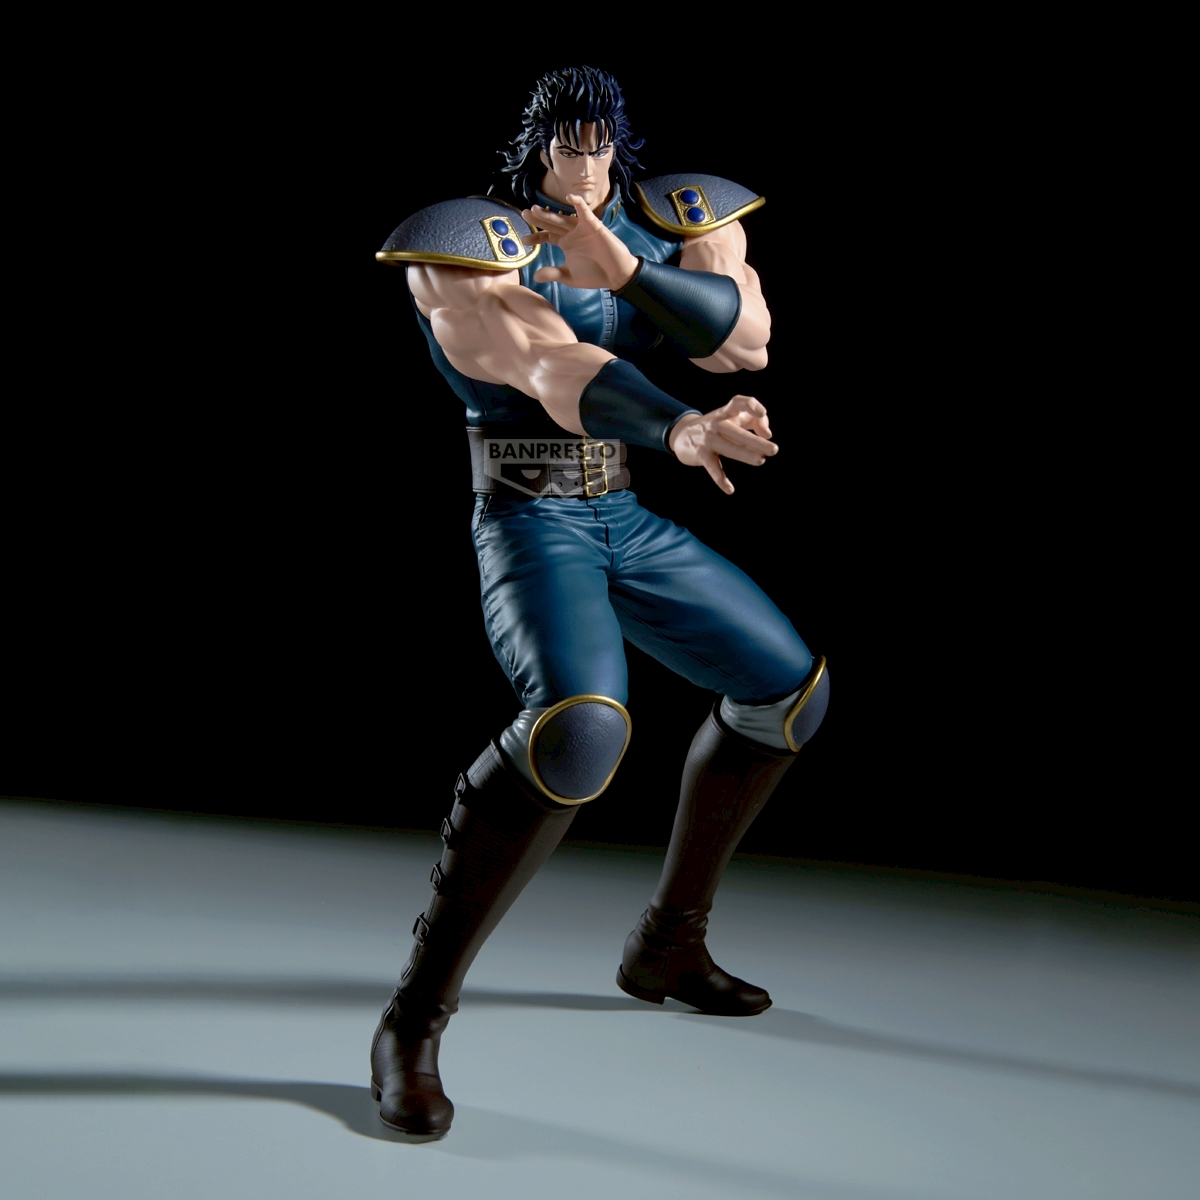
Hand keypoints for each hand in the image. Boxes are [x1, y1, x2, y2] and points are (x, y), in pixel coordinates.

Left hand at [521, 194, 639, 290]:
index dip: (536, 237)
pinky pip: (586, 214)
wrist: (616, 276)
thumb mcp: (569, 276)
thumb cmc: (595, 275)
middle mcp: (572, 234)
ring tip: (535, 209)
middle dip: (538, 219)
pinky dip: (579, 205)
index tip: (523, 240)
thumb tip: (535, 276)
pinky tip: (571, 197)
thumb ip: (553, 274)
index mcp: (566, 243)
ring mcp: (583, 229)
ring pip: (563, 219)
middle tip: (525, 213)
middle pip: (552, 224)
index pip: (547, 236)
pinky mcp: (595, 227)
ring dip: (550, 213)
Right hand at [668, 395, 776, 494]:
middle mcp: (716, 424)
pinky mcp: (701, 454)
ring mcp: (708, 439)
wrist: (682, 434)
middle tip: (774, 450)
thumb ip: (756, 420)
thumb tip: (768, 435)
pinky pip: (713, 468)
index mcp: (726, 413)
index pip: (737, 402)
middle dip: (755, 441)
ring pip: (728, 447)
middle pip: (737, 431)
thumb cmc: (717, 426)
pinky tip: (730, 489)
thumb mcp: (734, 418)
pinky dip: (720, 479)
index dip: (750, 405)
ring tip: (761, 460)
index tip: (762, 413)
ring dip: (745, 454)